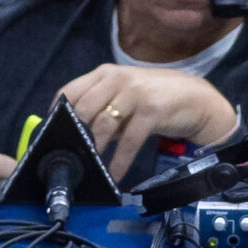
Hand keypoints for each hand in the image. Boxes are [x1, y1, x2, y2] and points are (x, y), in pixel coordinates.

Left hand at [57, 65, 237, 181]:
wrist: (196, 97)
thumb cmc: (153, 99)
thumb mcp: (123, 97)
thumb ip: (100, 110)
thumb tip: (73, 135)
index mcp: (105, 74)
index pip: (70, 90)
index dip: (57, 113)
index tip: (51, 133)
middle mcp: (117, 79)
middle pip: (83, 108)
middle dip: (75, 134)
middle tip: (70, 154)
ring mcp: (135, 93)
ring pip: (103, 124)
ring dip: (94, 149)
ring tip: (90, 167)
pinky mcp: (152, 110)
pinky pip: (129, 140)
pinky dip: (119, 160)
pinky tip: (114, 173)